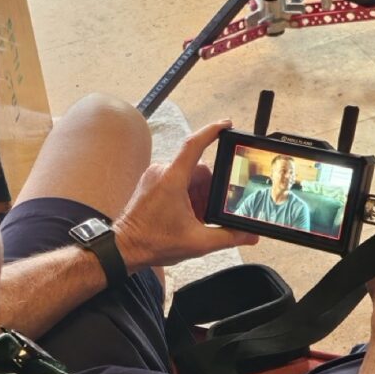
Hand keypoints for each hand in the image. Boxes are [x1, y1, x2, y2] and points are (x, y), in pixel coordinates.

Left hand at [112, 120, 259, 269]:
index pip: (194, 144)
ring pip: (189, 177)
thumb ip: (228, 236)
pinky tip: (188, 216)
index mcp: (173, 179)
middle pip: (199, 170)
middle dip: (210, 191)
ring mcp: (155, 176)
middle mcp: (163, 172)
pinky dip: (187, 196)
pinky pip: (176, 182)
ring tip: (197, 218)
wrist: (124, 248)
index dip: (212, 131)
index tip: (227, 125)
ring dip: (198, 195)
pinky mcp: (150, 183)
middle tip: (210, 213)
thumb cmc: (153, 242)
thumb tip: (249, 235)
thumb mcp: (198, 242)